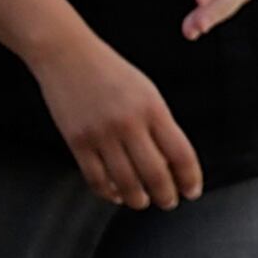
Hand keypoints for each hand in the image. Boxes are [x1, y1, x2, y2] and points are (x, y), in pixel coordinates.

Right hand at [33, 29, 200, 210]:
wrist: (66, 54)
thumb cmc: (108, 71)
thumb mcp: (145, 91)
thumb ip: (159, 124)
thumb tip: (171, 163)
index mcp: (152, 108)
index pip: (180, 154)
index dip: (190, 179)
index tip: (191, 190)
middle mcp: (129, 123)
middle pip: (155, 175)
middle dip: (166, 196)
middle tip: (169, 202)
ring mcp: (101, 134)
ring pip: (126, 183)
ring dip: (138, 200)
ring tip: (143, 201)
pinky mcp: (77, 142)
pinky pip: (96, 180)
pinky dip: (109, 193)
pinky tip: (116, 194)